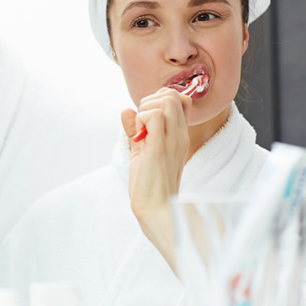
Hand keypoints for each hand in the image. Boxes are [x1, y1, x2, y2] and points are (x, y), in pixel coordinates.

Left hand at [121, 87, 192, 271]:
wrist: (157, 210)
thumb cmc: (149, 185)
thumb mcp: (141, 151)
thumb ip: (135, 130)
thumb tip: (125, 110)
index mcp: (179, 135)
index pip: (178, 98)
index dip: (158, 100)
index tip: (145, 119)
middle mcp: (179, 134)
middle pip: (172, 94)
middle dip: (149, 101)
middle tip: (141, 124)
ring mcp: (172, 140)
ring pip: (166, 99)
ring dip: (145, 109)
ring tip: (140, 132)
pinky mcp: (160, 147)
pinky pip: (154, 116)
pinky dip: (141, 120)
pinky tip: (139, 138)